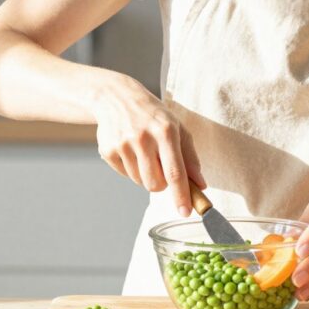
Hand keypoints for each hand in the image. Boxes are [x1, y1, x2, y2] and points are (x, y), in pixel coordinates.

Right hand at [94, 77, 204, 216]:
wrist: (117, 97)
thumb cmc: (153, 115)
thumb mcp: (177, 128)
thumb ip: (190, 157)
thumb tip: (200, 184)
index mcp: (165, 131)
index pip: (175, 171)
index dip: (181, 195)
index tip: (186, 212)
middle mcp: (143, 138)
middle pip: (156, 184)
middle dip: (162, 184)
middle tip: (161, 167)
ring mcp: (123, 144)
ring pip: (140, 182)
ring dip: (146, 175)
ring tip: (145, 153)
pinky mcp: (107, 150)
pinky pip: (125, 175)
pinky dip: (131, 169)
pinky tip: (131, 150)